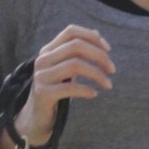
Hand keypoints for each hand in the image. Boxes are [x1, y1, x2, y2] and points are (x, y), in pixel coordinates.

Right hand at [10, 24, 114, 148]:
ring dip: (97, 74)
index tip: (108, 50)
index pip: (71, 32)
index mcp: (48, 50)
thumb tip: (97, 34)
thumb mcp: (66, 68)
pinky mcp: (43, 93)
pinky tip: (94, 94)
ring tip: (108, 84)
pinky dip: (86, 90)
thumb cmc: (56, 91)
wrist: (37, 117)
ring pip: (75, 64)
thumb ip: (77, 52)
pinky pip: (70, 88)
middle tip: (112, 69)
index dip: (91, 37)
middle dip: (99, 56)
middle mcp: (43, 60)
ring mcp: (41, 76)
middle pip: (76, 46)